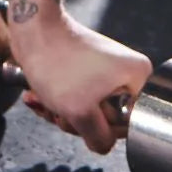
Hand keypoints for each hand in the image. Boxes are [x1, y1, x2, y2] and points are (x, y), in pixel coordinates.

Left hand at [13, 12, 151, 153]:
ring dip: (63, 114)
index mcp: (138, 76)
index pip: (129, 125)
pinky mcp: (84, 71)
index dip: (103, 128)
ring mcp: (104, 71)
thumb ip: (99, 139)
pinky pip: (76, 101)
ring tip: (49, 100)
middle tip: (64, 108)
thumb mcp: (81, 114)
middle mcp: (126, 72)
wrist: (33, 29)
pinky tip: (38, 97)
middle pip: (107, 121)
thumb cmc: (59, 62)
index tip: (86, 113)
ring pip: (87, 114)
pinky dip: (56, 104)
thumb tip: (102, 143)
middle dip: (78, 122)